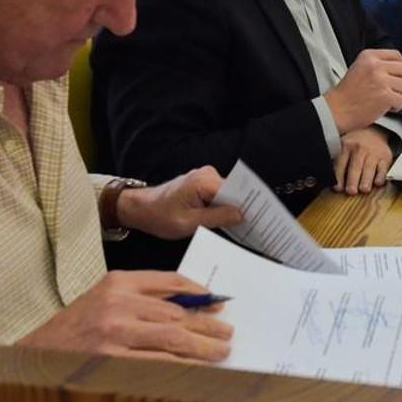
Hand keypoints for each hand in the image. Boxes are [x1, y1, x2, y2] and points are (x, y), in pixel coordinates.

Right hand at [17, 271, 231, 362]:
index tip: (218, 302)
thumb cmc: (73, 327)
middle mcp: (118, 303)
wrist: (35, 355)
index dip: (200, 293)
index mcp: (118, 282)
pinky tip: (196, 368)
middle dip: (207, 324)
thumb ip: (143, 298)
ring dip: (202, 347)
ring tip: (220, 351)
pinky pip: (158, 362)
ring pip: (172, 338)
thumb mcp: (105, 299)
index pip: (171, 282)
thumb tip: (192, 306)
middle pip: (177, 312)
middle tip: (227, 333)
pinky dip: (181, 365)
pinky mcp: (113, 360)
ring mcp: (115, 333)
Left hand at [116, 166, 242, 239]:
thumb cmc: (160, 217)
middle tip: (253, 227)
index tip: (259, 219)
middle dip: (241, 208)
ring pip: (227, 194)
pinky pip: (219, 194)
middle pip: (233, 192)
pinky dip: (223, 207)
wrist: (141, 209)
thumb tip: (241, 214)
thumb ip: (217, 218)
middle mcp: (207, 174)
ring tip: (241, 226)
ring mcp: (205, 177)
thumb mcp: (189, 223)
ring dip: (231, 209)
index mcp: (204, 181)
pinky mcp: (203, 183)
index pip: (235, 192)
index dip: (247, 206)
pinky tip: (227, 220)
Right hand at [325, 49, 401, 132]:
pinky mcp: (385, 96)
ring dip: (397, 94)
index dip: (400, 66)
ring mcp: (381, 81)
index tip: (397, 74)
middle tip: (391, 89)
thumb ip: (376, 64)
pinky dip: (396, 106)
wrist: (336, 110)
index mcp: (368, 56)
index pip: (396, 55)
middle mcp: (375, 66)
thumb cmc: (347, 92)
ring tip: (384, 99)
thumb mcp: (359, 67)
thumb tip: (398, 67)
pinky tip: (384, 107)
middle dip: (400, 80)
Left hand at [333, 127, 393, 194]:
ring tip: (364, 189)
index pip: (341, 163)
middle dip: (353, 179)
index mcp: (346, 146)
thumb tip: (329, 180)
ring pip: (369, 167)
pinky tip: (377, 183)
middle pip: (355, 166)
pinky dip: (381, 176)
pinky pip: (383, 168)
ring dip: (366, 179)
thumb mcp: (344, 146)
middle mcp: (360, 148)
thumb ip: (337, 161)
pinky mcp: (385, 157)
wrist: (374, 133)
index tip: (338, 188)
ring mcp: (373, 153)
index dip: (339, 176)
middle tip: (351, 191)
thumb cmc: (355, 145)